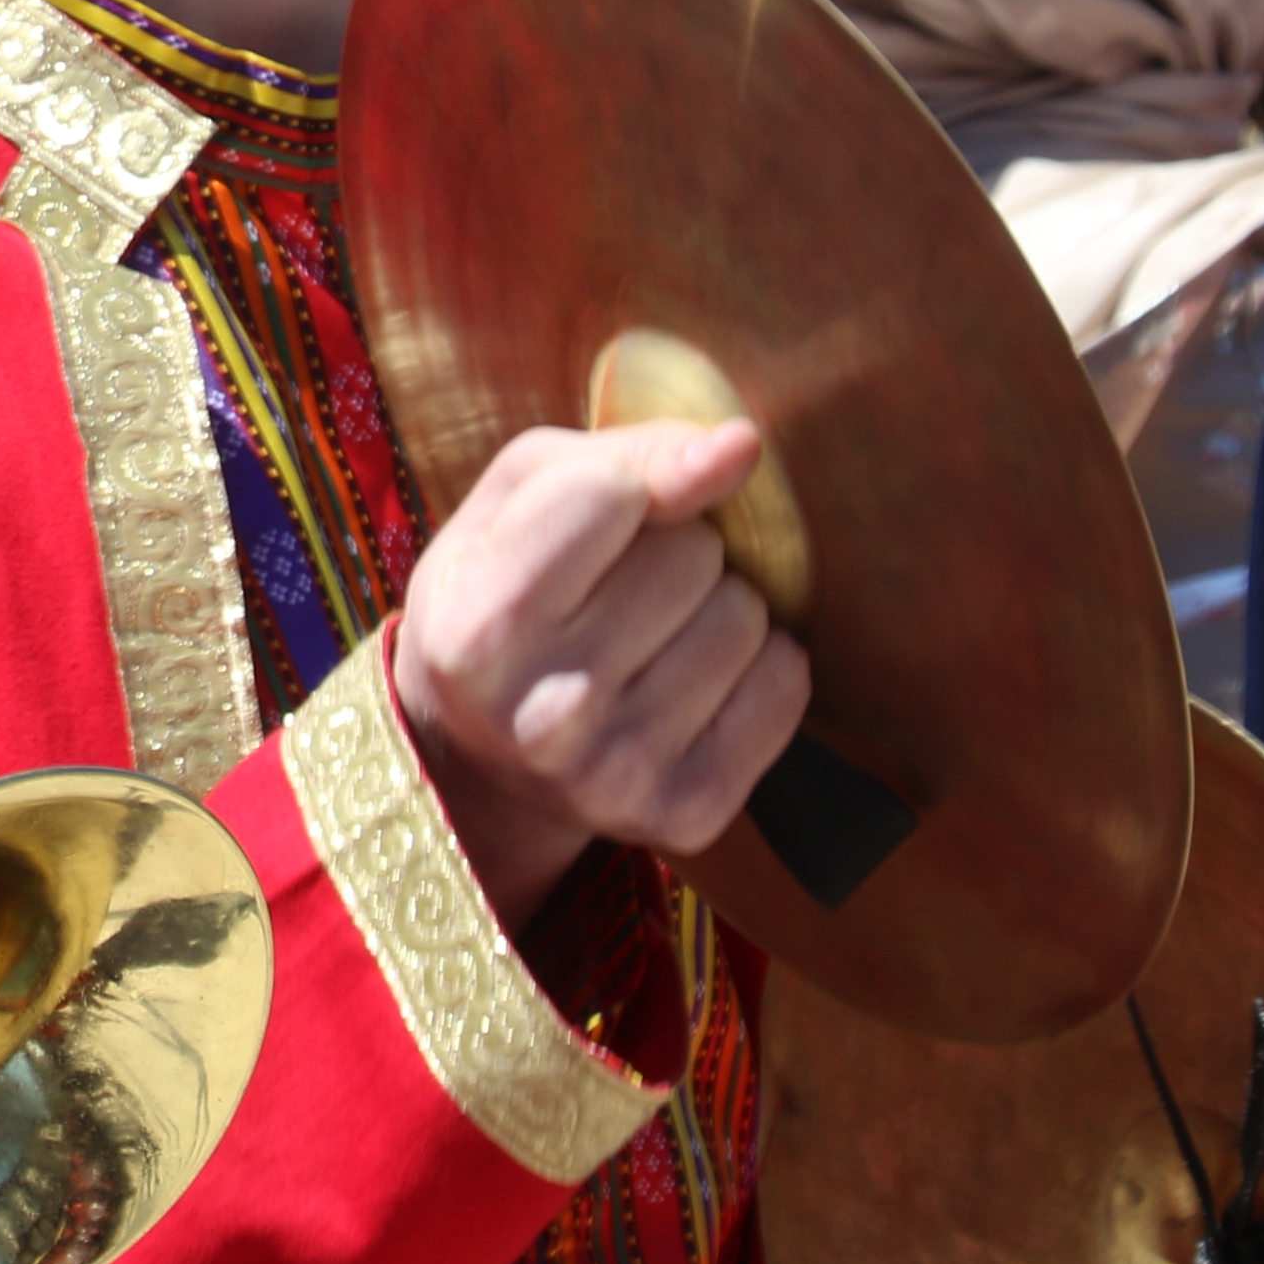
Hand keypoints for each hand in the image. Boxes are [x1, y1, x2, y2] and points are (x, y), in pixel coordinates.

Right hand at [386, 419, 809, 925]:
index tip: (593, 520)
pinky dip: (756, 668)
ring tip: (652, 639)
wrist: (476, 752)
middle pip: (694, 555)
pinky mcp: (686, 817)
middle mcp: (544, 715)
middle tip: (618, 592)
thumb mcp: (518, 499)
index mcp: (477, 629)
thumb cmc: (502, 587)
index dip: (620, 485)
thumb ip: (627, 451)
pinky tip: (692, 684)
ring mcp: (618, 776)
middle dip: (672, 550)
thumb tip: (743, 446)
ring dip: (716, 608)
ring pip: (746, 617)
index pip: (610, 492)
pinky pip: (787, 685)